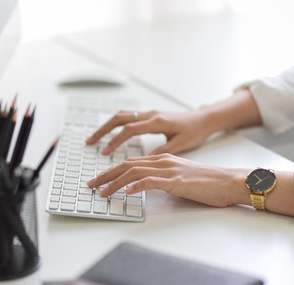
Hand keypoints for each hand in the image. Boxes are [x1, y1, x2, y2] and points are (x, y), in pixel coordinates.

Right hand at [86, 110, 212, 154]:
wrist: (203, 119)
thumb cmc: (194, 131)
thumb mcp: (180, 144)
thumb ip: (161, 151)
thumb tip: (144, 162)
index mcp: (157, 122)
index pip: (130, 129)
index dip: (116, 140)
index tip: (105, 151)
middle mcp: (150, 115)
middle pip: (120, 118)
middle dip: (103, 130)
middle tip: (90, 141)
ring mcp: (149, 114)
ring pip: (121, 115)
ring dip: (106, 126)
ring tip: (95, 138)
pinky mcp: (149, 116)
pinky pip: (127, 116)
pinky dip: (115, 124)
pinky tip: (110, 132)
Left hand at [87, 153, 248, 207]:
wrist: (229, 181)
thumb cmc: (207, 182)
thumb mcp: (179, 178)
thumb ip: (162, 179)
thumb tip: (145, 187)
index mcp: (163, 159)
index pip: (131, 162)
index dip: (112, 170)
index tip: (99, 179)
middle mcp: (163, 161)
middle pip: (127, 164)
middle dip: (105, 174)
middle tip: (90, 184)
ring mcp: (169, 170)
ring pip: (134, 172)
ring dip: (114, 182)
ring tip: (101, 191)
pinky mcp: (176, 181)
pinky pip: (151, 182)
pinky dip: (136, 186)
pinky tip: (126, 193)